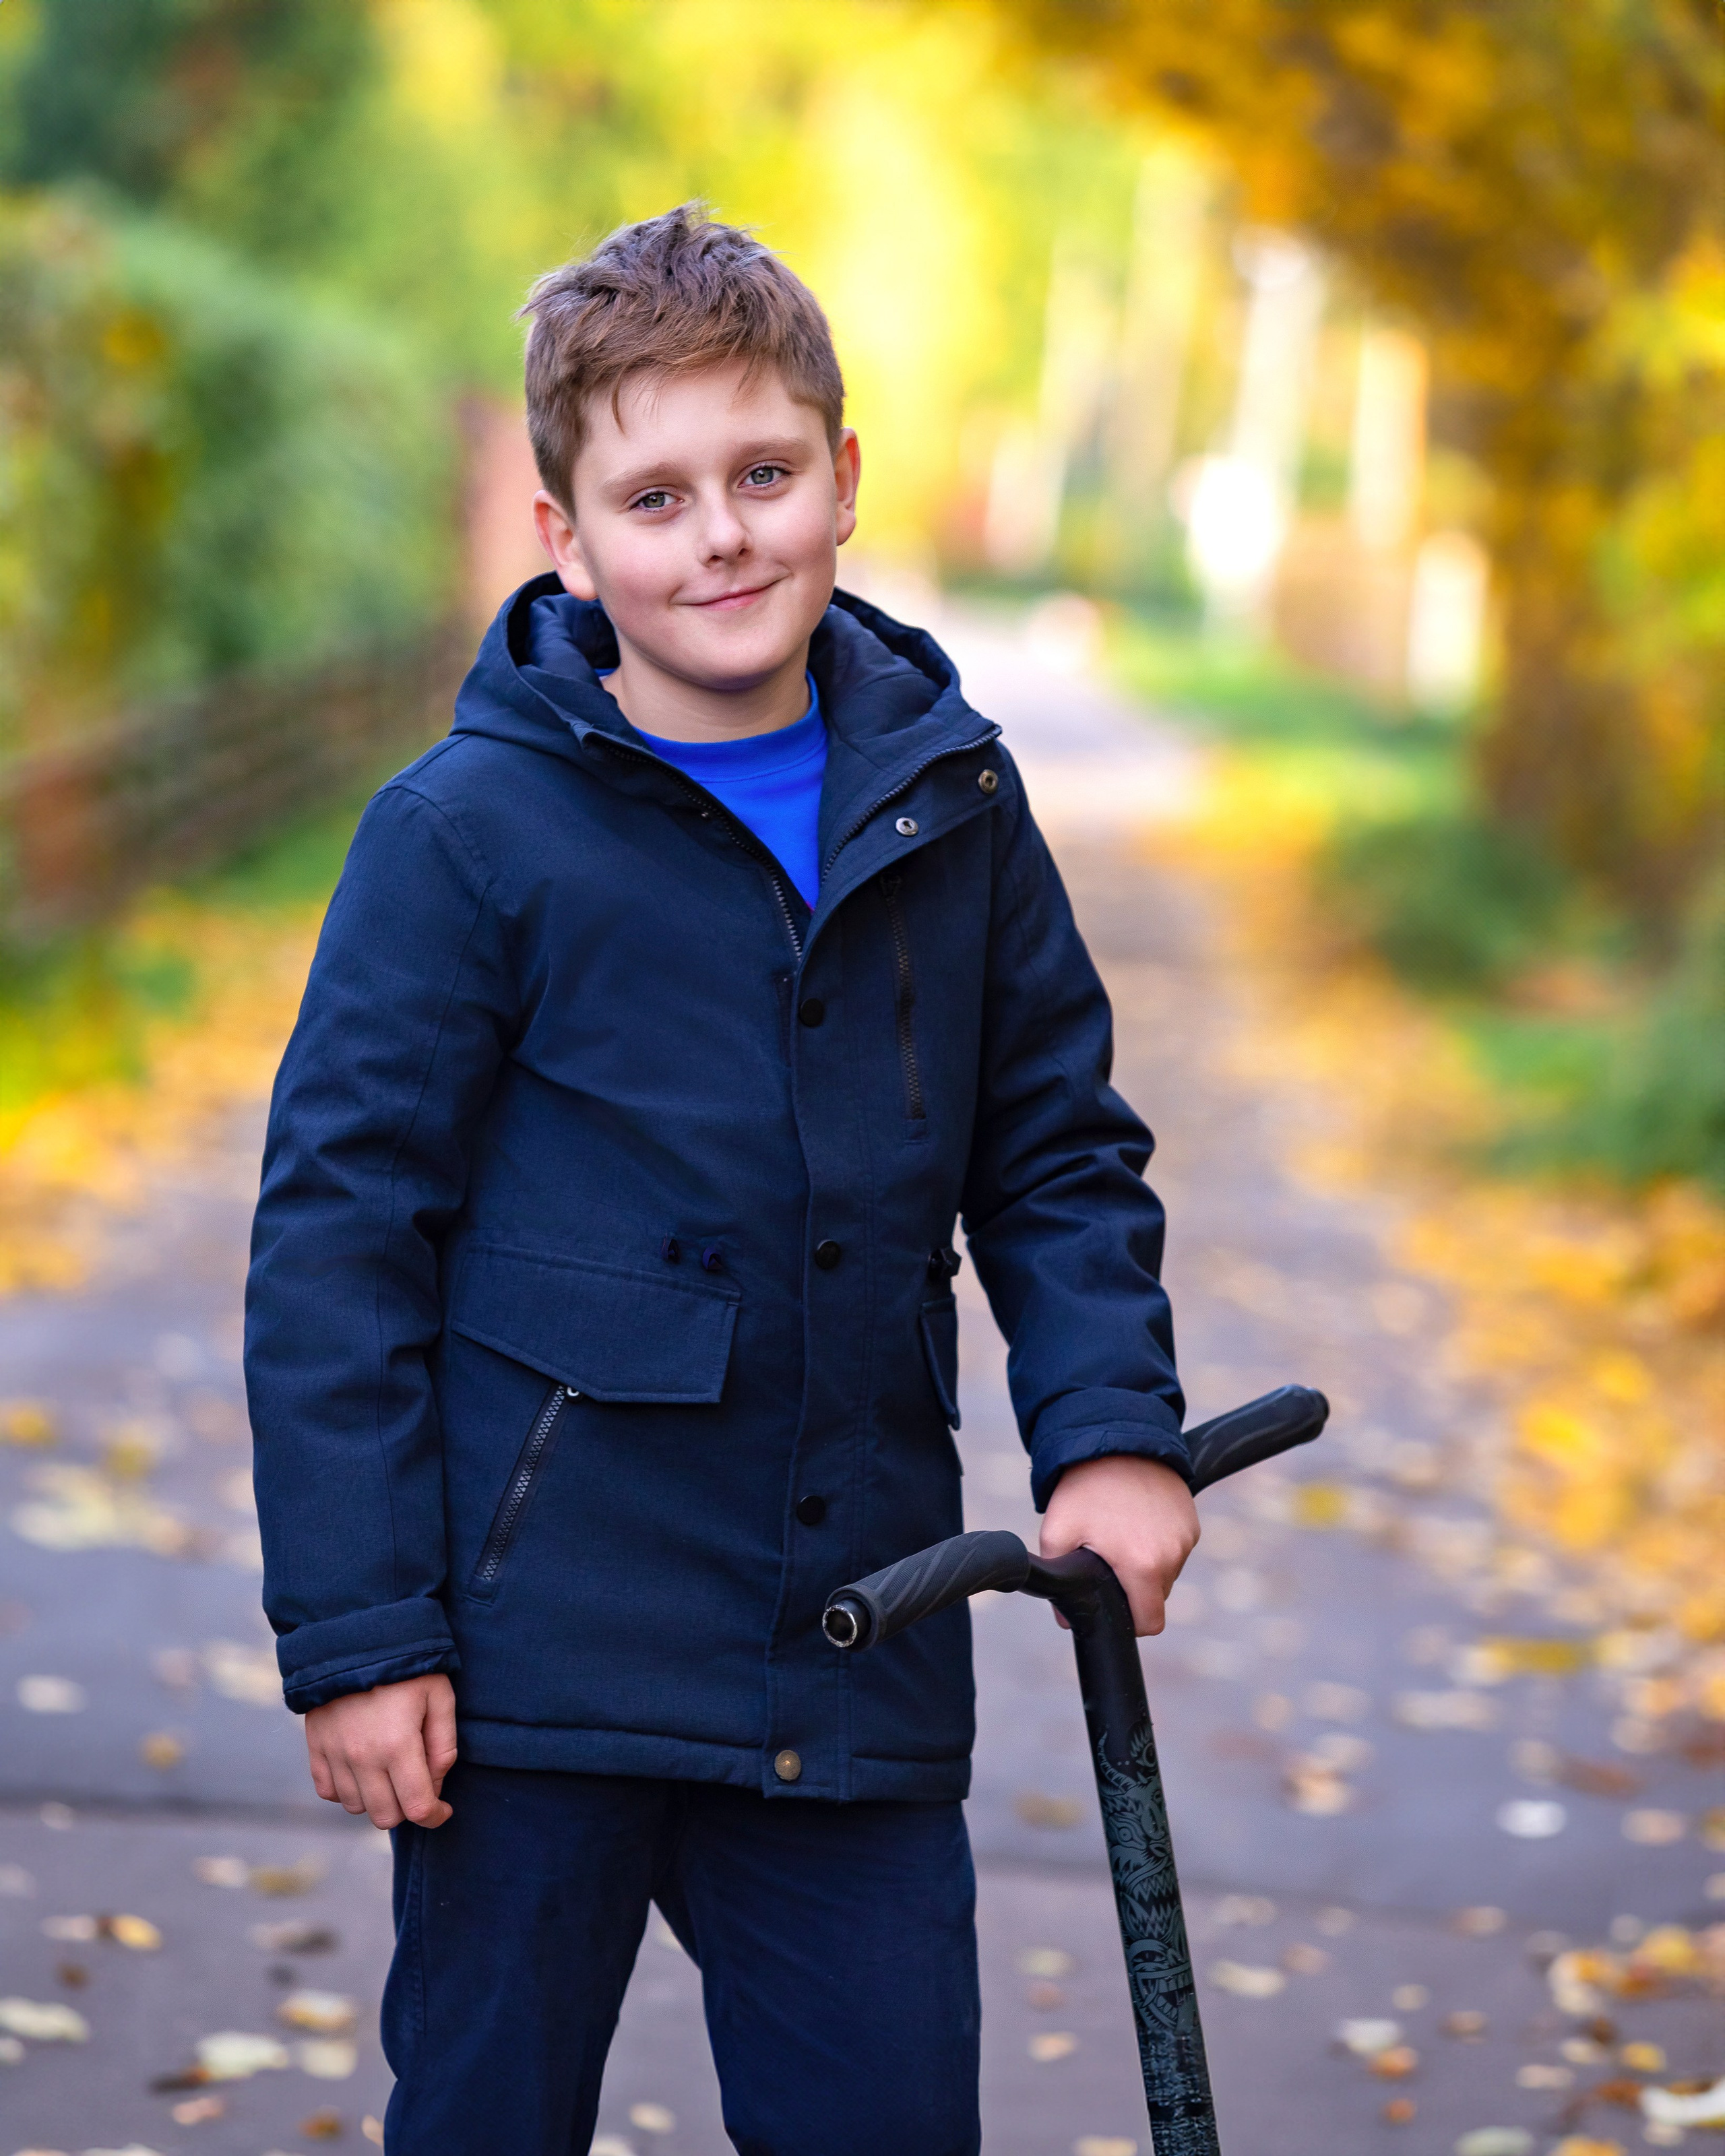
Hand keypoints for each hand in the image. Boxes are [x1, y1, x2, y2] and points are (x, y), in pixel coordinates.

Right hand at [304, 1673, 457, 1829]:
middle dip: (407, 1808)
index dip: (435, 1816)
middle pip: (386, 1816)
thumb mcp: (439, 1696)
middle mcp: (362, 1757)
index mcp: (397, 1745)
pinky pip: (328, 1790)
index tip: (443, 1809)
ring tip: (390, 1772)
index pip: (417, 1807)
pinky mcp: (315, 1746)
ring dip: (377, 1799)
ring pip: (356, 1807)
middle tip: (417, 1785)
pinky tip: (362, 1770)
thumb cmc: (406, 1664)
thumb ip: (444, 1745)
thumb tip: (435, 1783)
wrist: (355, 1636)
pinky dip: (346, 1790)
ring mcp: (334, 1753)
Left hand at [1040, 1454, 1198, 1636]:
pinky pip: (1175, 1548)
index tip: (1114, 1603)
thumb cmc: (1084, 1487)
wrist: (1116, 1438)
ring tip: (1120, 1533)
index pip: (1150, 1622)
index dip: (1130, 1621)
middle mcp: (1173, 1555)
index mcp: (1143, 1565)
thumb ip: (1058, 1579)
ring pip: (1166, 1573)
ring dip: (1146, 1564)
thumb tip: (1067, 1618)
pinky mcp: (1192, 1521)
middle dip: (1133, 1587)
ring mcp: (1186, 1537)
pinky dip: (1158, 1543)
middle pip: (1156, 1597)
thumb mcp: (1057, 1532)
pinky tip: (1137, 1519)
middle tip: (1108, 1558)